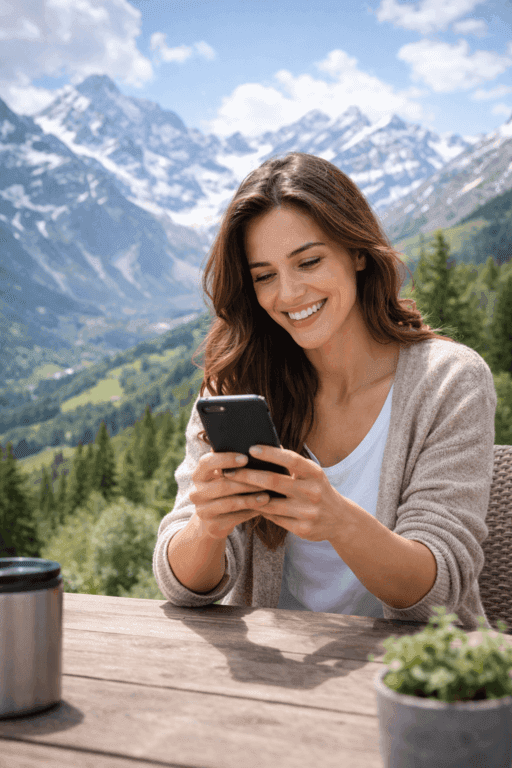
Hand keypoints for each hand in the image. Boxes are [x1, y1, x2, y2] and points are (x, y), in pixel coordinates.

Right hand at [189, 450, 269, 539]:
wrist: (214, 520)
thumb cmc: (226, 489)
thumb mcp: (225, 476)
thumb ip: (235, 463)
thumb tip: (264, 446)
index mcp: (198, 474)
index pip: (207, 462)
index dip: (226, 459)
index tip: (246, 458)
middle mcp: (196, 492)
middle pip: (222, 485)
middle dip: (246, 481)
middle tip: (267, 477)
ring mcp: (202, 510)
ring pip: (230, 503)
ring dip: (250, 498)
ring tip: (268, 495)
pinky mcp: (212, 526)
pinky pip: (235, 518)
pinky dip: (250, 511)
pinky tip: (263, 507)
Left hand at [222, 445, 344, 541]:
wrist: (340, 519)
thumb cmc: (317, 489)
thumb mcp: (312, 473)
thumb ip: (291, 463)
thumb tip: (263, 445)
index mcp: (315, 473)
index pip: (291, 459)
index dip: (270, 453)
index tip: (251, 448)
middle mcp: (313, 492)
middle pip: (274, 482)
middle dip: (248, 476)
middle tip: (229, 471)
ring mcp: (308, 512)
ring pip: (269, 504)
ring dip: (249, 496)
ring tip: (232, 488)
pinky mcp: (303, 529)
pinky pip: (274, 519)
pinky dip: (260, 511)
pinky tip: (247, 504)